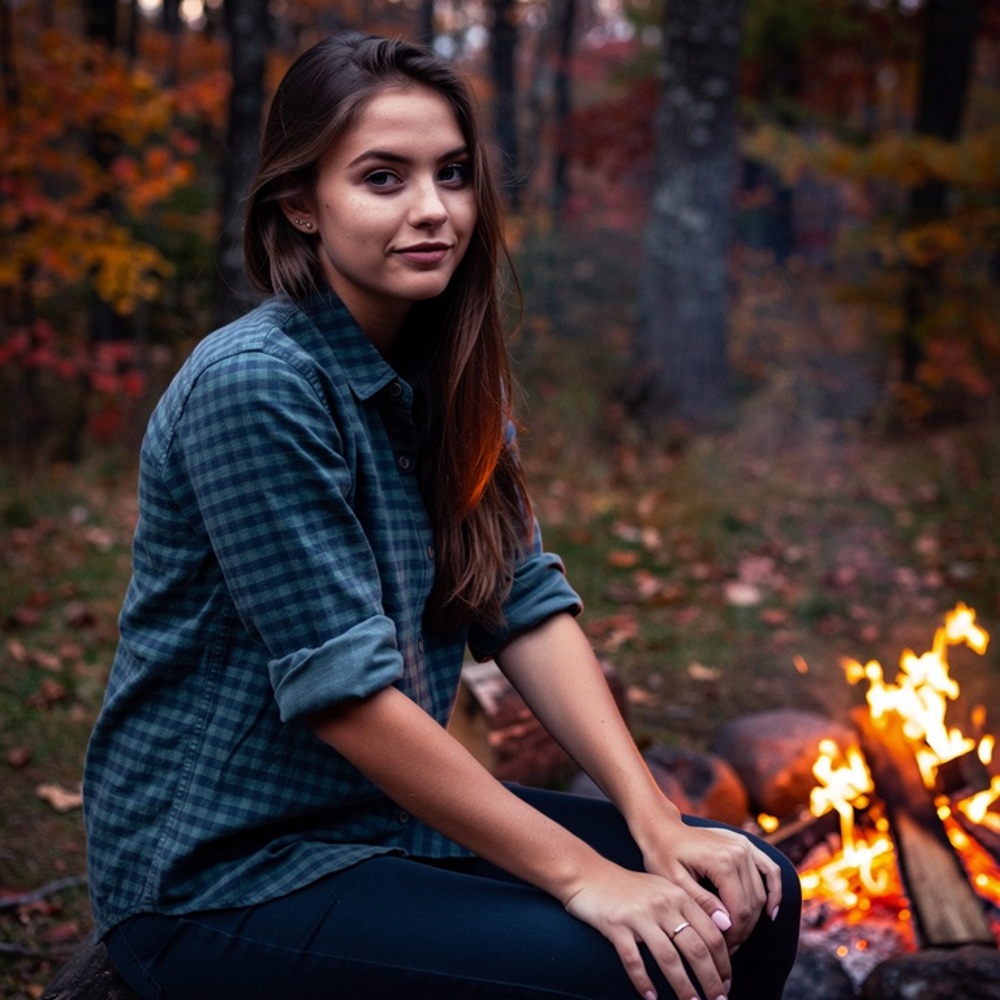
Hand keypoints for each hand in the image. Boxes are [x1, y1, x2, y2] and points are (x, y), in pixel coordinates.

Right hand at [563, 862, 731, 999]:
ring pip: (669, 958)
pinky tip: (650, 997)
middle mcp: (662, 904)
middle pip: (695, 948)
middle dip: (711, 980)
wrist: (588, 874)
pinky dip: (643, 981)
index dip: (724, 962)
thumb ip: (688, 908)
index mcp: (678, 895)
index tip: (727, 983)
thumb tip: (721, 934)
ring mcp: (639, 915)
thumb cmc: (628, 887)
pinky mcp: (617, 925)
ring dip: (683, 987)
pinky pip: (634, 960)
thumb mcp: (662, 889)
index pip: (712, 933)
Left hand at [636, 812, 782, 951]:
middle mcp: (738, 851)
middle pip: (752, 903)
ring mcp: (745, 845)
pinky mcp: (746, 844)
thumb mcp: (674, 881)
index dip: (734, 934)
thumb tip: (726, 924)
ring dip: (754, 917)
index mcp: (721, 861)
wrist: (663, 828)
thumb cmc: (663, 855)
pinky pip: (770, 869)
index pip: (739, 910)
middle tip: (728, 946)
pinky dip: (774, 891)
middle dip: (743, 929)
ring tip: (739, 934)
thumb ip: (701, 902)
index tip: (721, 948)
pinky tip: (770, 912)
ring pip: (761, 892)